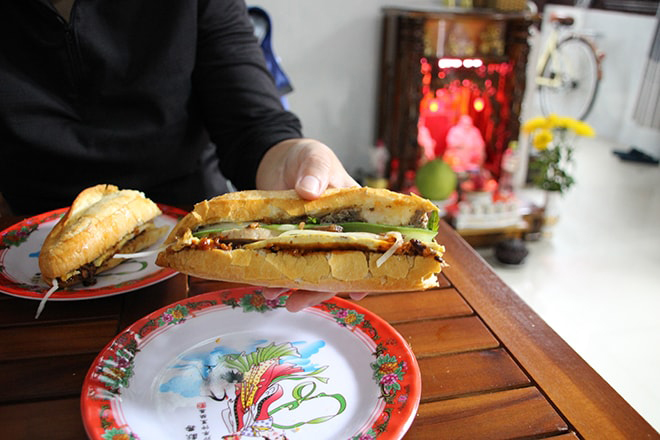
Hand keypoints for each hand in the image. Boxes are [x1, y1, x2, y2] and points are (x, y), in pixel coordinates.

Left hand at [256, 139, 365, 310]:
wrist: (276, 159)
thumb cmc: (306, 157)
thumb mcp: (315, 158)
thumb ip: (315, 172)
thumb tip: (310, 189)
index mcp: (353, 215)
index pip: (365, 246)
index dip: (363, 272)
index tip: (356, 291)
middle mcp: (335, 234)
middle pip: (333, 267)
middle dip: (318, 289)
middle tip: (299, 302)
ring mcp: (311, 241)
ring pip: (308, 270)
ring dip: (294, 287)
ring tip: (275, 297)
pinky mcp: (288, 243)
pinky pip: (286, 263)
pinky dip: (276, 275)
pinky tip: (265, 284)